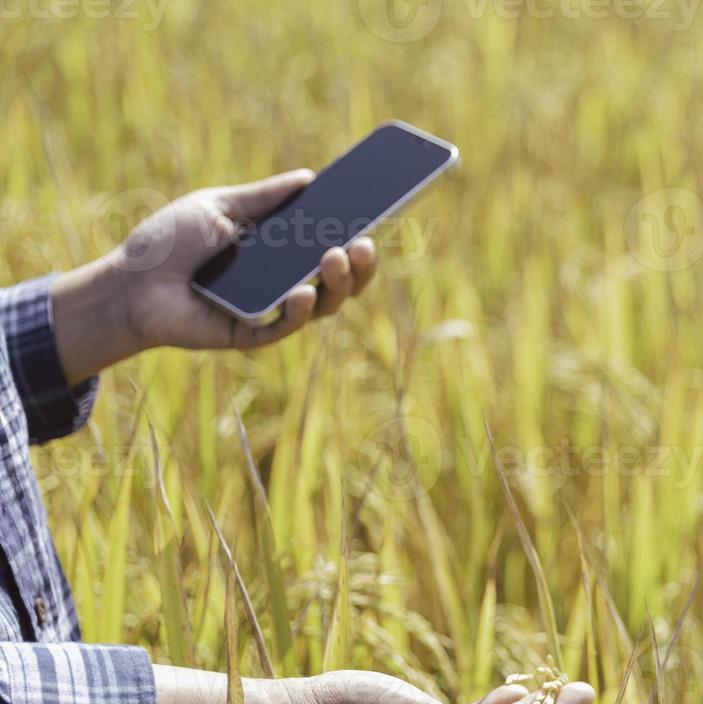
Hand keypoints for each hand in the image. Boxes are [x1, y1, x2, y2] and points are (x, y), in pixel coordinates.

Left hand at [110, 170, 379, 350]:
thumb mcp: (219, 206)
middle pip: (341, 279)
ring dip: (338, 283)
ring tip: (336, 257)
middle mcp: (285, 282)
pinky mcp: (253, 333)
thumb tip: (311, 177)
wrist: (129, 282)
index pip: (332, 244)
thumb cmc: (169, 242)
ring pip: (325, 304)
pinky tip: (303, 292)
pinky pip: (287, 325)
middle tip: (364, 242)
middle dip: (360, 264)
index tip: (381, 212)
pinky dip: (300, 310)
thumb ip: (264, 197)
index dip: (359, 232)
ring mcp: (272, 310)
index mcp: (281, 252)